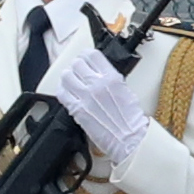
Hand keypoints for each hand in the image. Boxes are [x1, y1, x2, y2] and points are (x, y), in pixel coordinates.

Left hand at [44, 32, 150, 155]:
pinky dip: (62, 90)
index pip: (92, 55)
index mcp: (112, 78)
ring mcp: (85, 97)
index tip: (85, 59)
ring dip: (68, 77)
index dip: (86, 56)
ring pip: (66, 76)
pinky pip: (62, 93)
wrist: (129, 138)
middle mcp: (97, 84)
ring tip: (72, 81)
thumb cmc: (131, 119)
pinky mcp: (77, 110)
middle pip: (77, 64)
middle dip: (77, 67)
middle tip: (79, 72)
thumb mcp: (126, 90)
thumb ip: (110, 80)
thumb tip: (99, 74)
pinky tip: (67, 93)